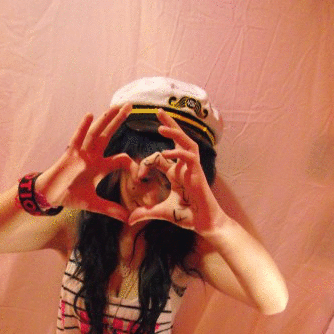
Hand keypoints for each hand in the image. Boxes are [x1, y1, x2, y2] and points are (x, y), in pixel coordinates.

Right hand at [36, 105, 132, 221]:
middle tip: (130, 106)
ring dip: (106, 120)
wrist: (50, 195)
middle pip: (108, 135)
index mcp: (100, 166)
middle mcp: (92, 156)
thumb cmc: (70, 195)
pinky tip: (90, 115)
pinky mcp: (69, 155)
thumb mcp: (94, 204)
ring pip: (96, 133)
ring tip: (116, 107)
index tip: (142, 167)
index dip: (131, 162)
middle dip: (118, 121)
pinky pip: (77, 139)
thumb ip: (111, 209)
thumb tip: (127, 218)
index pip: (120, 159)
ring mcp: (81, 153)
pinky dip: (83, 128)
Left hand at [128, 109, 226, 234]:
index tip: (139, 177)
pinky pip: (189, 156)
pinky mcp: (198, 173)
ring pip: (185, 142)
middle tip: (158, 110)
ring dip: (174, 132)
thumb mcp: (162, 212)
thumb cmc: (188, 216)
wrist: (205, 223)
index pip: (159, 157)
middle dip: (169, 124)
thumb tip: (129, 219)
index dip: (146, 164)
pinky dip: (178, 153)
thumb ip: (146, 213)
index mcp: (176, 172)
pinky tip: (166, 152)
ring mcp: (192, 168)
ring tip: (161, 126)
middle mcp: (184, 166)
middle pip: (178, 138)